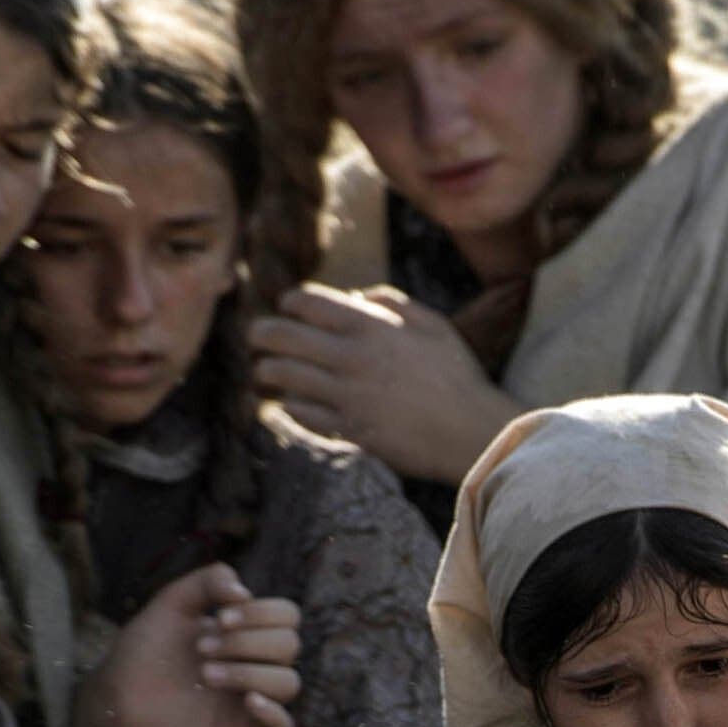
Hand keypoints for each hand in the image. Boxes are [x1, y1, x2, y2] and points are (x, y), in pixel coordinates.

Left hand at [79, 563, 300, 726]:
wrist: (115, 699)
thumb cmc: (143, 651)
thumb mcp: (172, 602)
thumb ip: (208, 580)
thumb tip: (245, 592)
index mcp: (245, 632)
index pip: (286, 616)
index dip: (263, 613)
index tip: (221, 618)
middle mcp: (255, 663)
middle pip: (289, 645)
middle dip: (247, 642)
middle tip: (201, 650)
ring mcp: (252, 699)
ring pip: (289, 683)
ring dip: (249, 673)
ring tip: (206, 675)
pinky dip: (274, 714)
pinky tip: (248, 702)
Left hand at [248, 283, 526, 484]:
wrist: (471, 431)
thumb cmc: (457, 375)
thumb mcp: (434, 324)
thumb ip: (395, 302)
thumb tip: (360, 295)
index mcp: (371, 326)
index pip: (310, 303)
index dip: (290, 301)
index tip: (285, 304)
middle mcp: (352, 358)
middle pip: (286, 337)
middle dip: (263, 333)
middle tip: (256, 335)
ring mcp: (347, 395)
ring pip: (286, 376)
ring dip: (268, 371)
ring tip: (264, 371)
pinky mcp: (349, 428)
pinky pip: (304, 413)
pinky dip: (292, 405)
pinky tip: (291, 402)